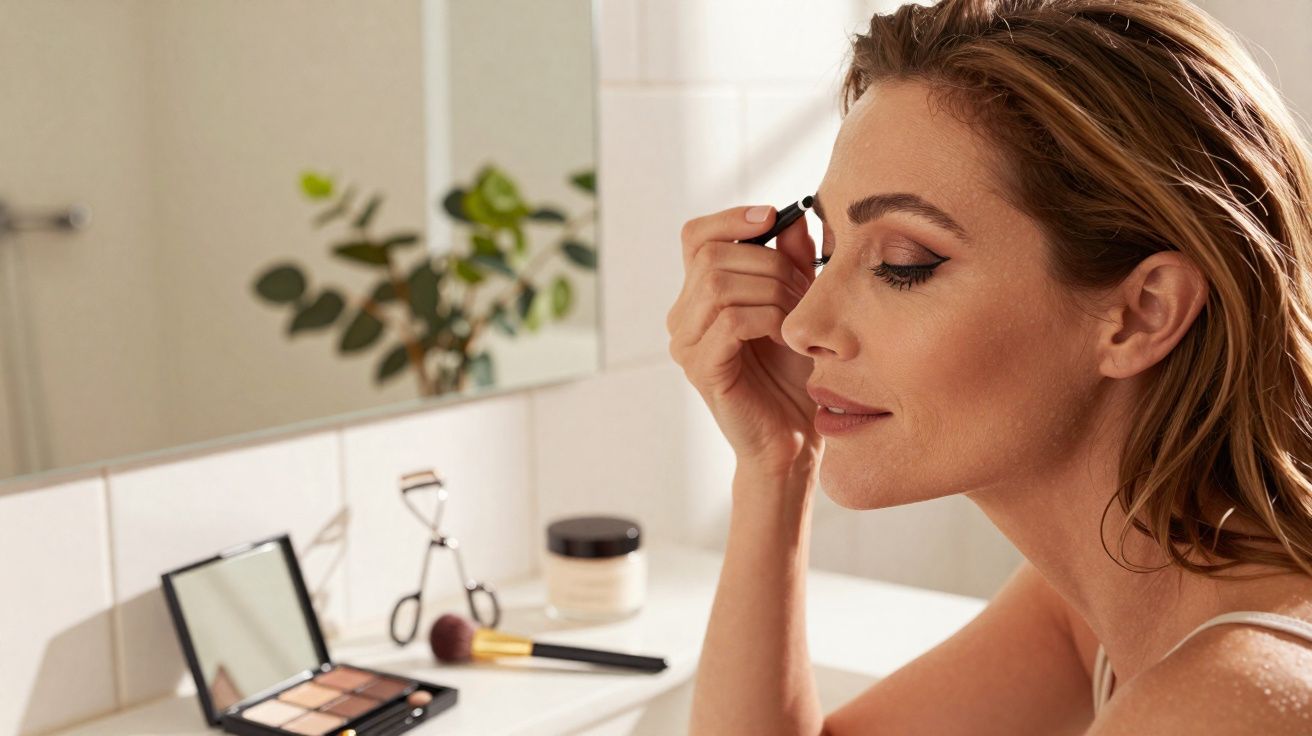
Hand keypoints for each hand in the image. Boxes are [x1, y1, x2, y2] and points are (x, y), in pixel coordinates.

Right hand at [667, 205, 821, 474]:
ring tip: (796, 318)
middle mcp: (682, 317)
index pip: (696, 236)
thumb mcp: (797, 305)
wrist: (791, 438)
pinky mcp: (701, 369)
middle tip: (803, 291)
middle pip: (713, 255)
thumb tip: (794, 215)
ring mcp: (686, 344)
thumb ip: (791, 261)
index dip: (732, 218)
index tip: (773, 217)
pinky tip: (785, 337)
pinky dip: (767, 319)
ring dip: (772, 291)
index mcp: (697, 296)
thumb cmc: (792, 374)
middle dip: (768, 262)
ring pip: (719, 283)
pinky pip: (730, 320)